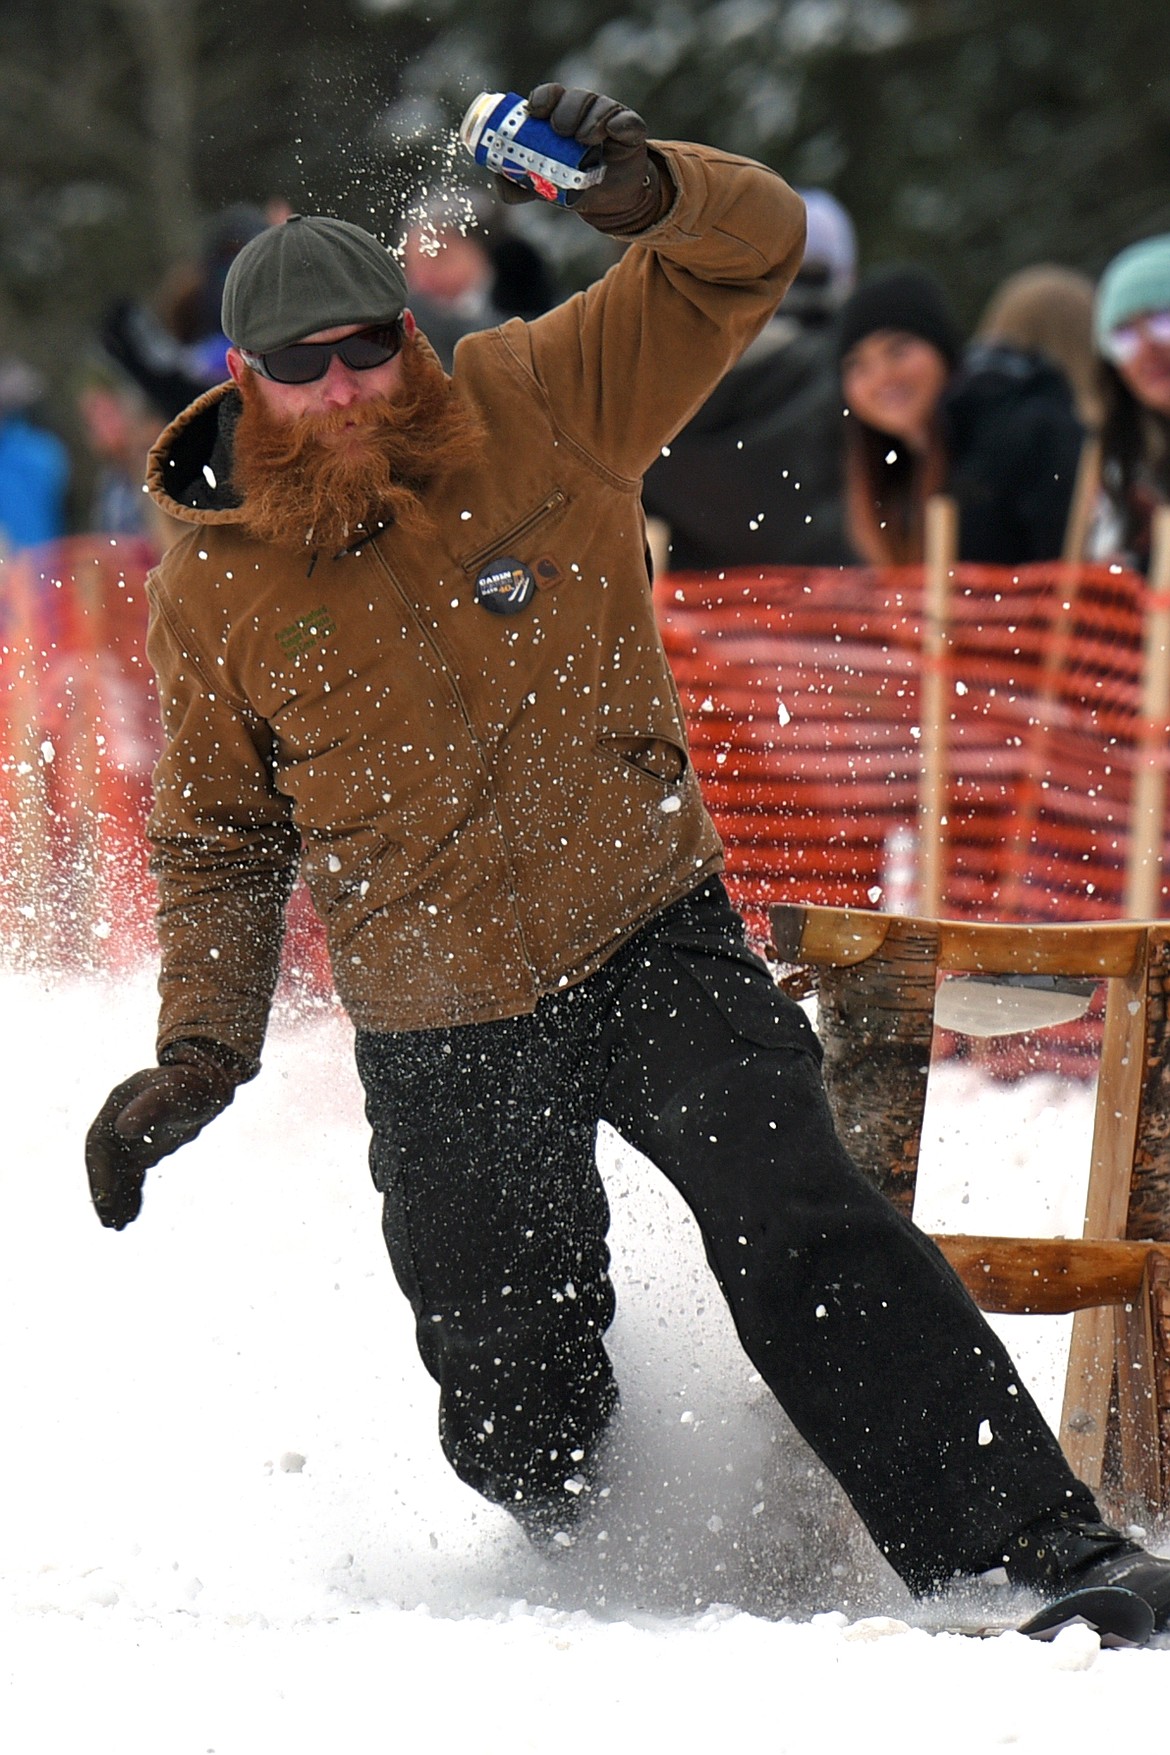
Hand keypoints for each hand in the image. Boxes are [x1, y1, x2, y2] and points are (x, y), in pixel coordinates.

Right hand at [84, 1042, 241, 1229]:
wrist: (208, 1082)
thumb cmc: (191, 1084)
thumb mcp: (172, 1094)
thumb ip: (150, 1109)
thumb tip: (124, 1129)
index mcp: (117, 1106)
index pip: (98, 1145)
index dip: (99, 1173)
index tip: (104, 1199)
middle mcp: (117, 1122)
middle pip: (104, 1163)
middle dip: (105, 1193)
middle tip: (108, 1222)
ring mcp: (129, 1136)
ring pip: (116, 1173)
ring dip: (116, 1199)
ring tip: (117, 1226)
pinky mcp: (143, 1148)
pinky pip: (131, 1175)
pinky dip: (131, 1195)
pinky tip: (131, 1215)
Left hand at [496, 84, 666, 233]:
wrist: (607, 201)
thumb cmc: (572, 182)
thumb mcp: (541, 186)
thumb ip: (515, 183)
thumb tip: (496, 174)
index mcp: (559, 116)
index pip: (550, 96)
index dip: (542, 98)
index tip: (535, 111)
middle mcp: (584, 111)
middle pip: (575, 97)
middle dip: (565, 110)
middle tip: (560, 130)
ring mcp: (609, 118)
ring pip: (600, 106)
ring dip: (590, 120)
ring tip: (584, 140)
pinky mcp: (631, 131)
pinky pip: (628, 121)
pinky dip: (620, 124)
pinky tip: (613, 133)